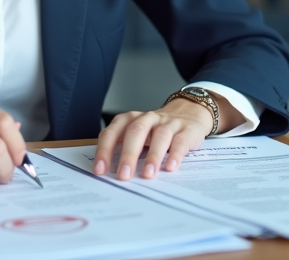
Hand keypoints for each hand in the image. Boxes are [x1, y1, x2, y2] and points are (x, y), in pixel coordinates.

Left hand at [93, 97, 214, 180]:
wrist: (187, 112)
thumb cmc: (155, 129)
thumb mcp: (137, 134)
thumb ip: (123, 148)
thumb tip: (109, 174)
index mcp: (130, 120)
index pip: (113, 132)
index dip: (105, 150)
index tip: (100, 170)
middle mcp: (147, 118)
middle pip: (135, 132)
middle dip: (128, 155)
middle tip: (124, 175)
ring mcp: (168, 123)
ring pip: (159, 136)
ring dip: (152, 156)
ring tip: (148, 174)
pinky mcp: (186, 130)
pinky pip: (180, 141)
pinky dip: (175, 154)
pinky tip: (170, 167)